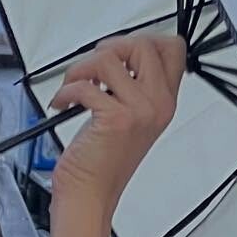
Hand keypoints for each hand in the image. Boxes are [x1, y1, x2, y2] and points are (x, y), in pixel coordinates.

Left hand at [46, 34, 184, 218]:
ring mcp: (139, 111)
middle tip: (92, 70)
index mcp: (163, 102)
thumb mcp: (128, 121)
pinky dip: (66, 91)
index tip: (117, 54)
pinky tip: (63, 104)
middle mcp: (157, 104)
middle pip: (143, 43)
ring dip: (80, 69)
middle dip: (108, 49)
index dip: (142, 40)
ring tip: (73, 87)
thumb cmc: (102, 164)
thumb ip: (132, 89)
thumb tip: (115, 56)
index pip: (173, 49)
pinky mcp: (115, 119)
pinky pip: (86, 85)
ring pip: (110, 57)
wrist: (90, 196)